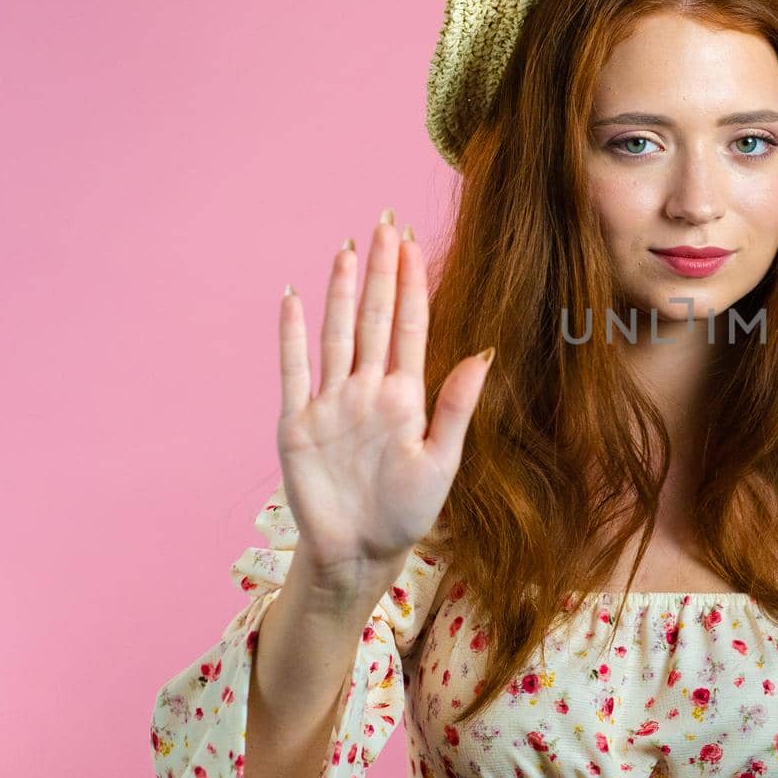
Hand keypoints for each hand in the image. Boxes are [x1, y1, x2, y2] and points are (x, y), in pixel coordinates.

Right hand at [274, 207, 492, 594]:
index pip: (409, 326)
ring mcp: (332, 402)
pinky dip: (291, 335)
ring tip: (347, 250)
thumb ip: (458, 405)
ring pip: (337, 333)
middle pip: (373, 318)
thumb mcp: (441, 460)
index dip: (410, 284)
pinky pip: (293, 370)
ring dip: (341, 292)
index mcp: (405, 395)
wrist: (360, 553)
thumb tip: (486, 351)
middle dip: (380, 272)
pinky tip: (293, 299)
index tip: (412, 243)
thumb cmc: (406, 513)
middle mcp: (368, 389)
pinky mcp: (299, 423)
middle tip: (384, 224)